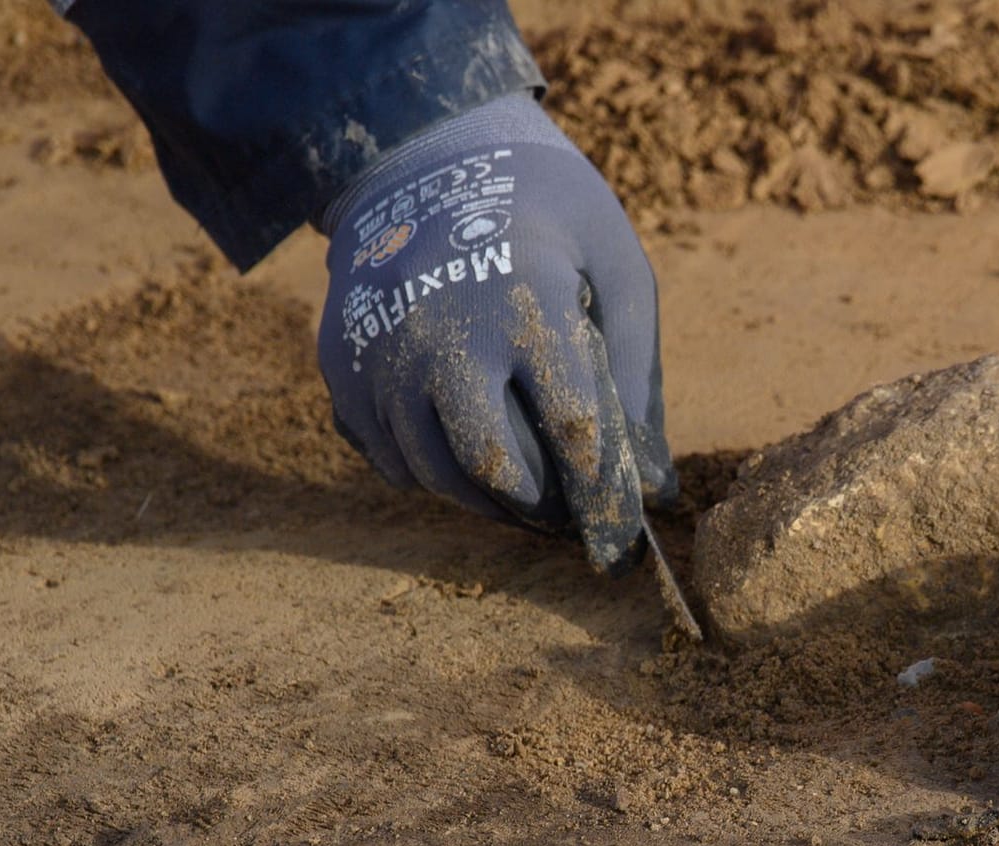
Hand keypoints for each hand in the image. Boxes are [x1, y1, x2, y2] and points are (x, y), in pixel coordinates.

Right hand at [316, 93, 673, 574]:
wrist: (429, 158)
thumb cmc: (549, 219)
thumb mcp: (617, 267)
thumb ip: (638, 376)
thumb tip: (656, 488)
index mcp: (528, 302)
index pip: (572, 425)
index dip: (603, 493)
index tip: (621, 534)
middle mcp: (444, 331)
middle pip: (490, 465)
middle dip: (538, 509)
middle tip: (567, 516)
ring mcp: (383, 350)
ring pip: (433, 474)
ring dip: (485, 503)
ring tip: (525, 495)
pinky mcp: (342, 365)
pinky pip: (389, 459)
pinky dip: (433, 476)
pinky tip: (466, 457)